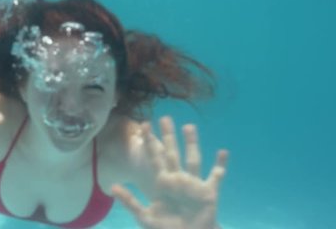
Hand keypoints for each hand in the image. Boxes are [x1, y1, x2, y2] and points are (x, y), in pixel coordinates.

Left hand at [111, 116, 228, 228]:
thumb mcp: (145, 217)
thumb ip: (130, 201)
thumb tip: (112, 187)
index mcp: (162, 183)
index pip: (154, 158)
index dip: (150, 142)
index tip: (144, 125)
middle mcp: (177, 179)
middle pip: (172, 153)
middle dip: (169, 137)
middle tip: (165, 118)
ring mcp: (193, 184)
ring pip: (193, 159)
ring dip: (191, 144)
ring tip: (189, 126)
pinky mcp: (208, 193)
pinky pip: (216, 177)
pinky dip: (220, 166)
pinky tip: (223, 152)